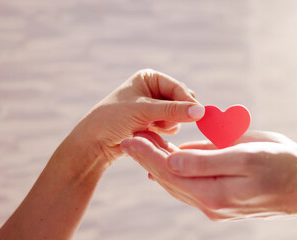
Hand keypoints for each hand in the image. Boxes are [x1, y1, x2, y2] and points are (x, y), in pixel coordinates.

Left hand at [69, 69, 203, 162]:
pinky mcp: (154, 123)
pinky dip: (164, 132)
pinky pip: (172, 127)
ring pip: (179, 116)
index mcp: (150, 78)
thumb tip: (201, 111)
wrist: (94, 143)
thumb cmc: (113, 120)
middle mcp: (154, 90)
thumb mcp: (144, 111)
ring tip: (151, 128)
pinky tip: (150, 133)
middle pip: (182, 102)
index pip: (178, 88)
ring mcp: (155, 107)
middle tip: (165, 124)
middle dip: (176, 114)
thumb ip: (173, 111)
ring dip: (169, 125)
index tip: (199, 115)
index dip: (188, 101)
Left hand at [121, 131, 296, 225]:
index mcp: (215, 193)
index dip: (148, 154)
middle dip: (149, 158)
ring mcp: (217, 205)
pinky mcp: (224, 201)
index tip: (130, 137)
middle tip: (131, 136)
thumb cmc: (283, 165)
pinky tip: (170, 160)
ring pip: (178, 185)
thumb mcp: (247, 156)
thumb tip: (172, 159)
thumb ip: (207, 160)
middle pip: (169, 180)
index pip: (170, 172)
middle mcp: (211, 205)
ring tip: (144, 144)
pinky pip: (192, 187)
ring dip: (159, 165)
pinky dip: (177, 173)